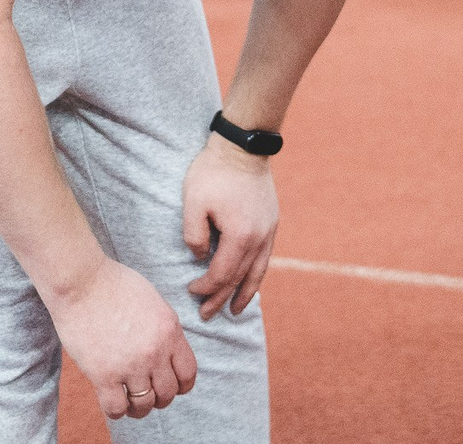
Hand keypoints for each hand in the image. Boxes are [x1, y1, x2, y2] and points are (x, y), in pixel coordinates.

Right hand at [46, 258, 196, 421]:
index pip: (188, 373)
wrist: (81, 281)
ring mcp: (131, 365)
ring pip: (145, 404)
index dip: (180, 386)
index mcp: (170, 331)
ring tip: (129, 402)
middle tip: (146, 393)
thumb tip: (166, 351)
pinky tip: (112, 401)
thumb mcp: (152, 301)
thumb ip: (163, 329)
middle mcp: (155, 351)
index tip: (169, 385)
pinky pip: (117, 408)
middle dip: (159, 398)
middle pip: (168, 393)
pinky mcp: (104, 374)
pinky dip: (117, 410)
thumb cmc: (112, 284)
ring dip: (138, 408)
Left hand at [182, 134, 278, 320]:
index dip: (206, 287)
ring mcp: (269, 231)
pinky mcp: (271, 222)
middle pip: (239, 278)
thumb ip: (194, 235)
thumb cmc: (214, 172)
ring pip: (257, 272)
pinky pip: (265, 258)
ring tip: (235, 310)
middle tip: (207, 315)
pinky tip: (250, 281)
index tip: (190, 290)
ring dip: (245, 294)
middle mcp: (259, 239)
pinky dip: (256, 275)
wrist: (243, 147)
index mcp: (240, 236)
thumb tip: (200, 256)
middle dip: (221, 298)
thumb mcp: (193, 202)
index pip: (222, 274)